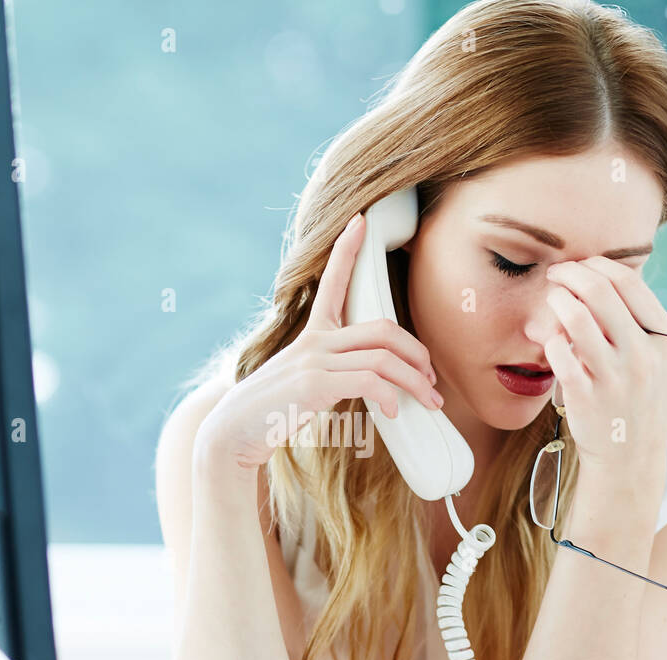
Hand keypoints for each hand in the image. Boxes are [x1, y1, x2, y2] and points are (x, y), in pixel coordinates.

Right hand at [196, 212, 443, 474]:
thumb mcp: (305, 381)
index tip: (359, 221)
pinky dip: (388, 396)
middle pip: (382, 328)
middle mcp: (315, 340)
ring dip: (414, 381)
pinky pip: (367, 380)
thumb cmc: (273, 410)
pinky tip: (393, 412)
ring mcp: (313, 360)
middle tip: (431, 377)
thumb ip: (334, 372)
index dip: (346, 250)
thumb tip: (375, 386)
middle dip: (416, 351)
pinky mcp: (312, 384)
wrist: (235, 431)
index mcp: (313, 334)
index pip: (331, 282)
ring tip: (429, 400)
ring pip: (381, 357)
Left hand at [541, 257, 666, 475]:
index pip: (628, 282)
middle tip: (555, 275)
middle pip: (599, 291)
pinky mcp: (585, 396)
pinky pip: (558, 352)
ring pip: (576, 317)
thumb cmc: (636, 400)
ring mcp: (615, 377)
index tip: (579, 265)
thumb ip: (634, 322)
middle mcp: (643, 355)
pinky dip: (549, 338)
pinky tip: (549, 340)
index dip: (596, 264)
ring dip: (555, 300)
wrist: (630, 458)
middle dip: (570, 273)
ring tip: (550, 301)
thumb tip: (595, 278)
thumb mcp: (654, 360)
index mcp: (664, 339)